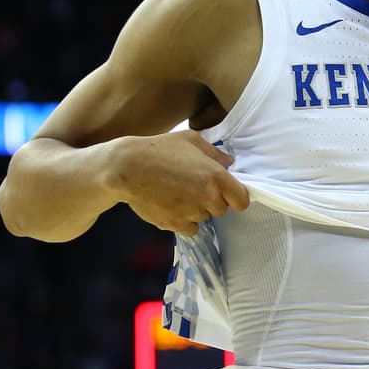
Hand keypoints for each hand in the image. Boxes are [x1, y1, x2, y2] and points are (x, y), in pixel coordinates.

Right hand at [111, 130, 250, 235]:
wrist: (126, 168)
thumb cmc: (159, 149)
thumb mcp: (190, 140)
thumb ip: (214, 153)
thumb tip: (230, 162)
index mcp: (216, 176)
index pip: (242, 200)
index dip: (236, 197)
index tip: (227, 193)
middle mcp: (207, 197)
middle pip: (222, 209)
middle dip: (213, 201)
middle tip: (194, 188)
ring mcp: (191, 213)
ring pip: (204, 218)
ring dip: (196, 210)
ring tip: (178, 194)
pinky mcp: (174, 224)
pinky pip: (190, 228)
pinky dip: (184, 221)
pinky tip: (172, 206)